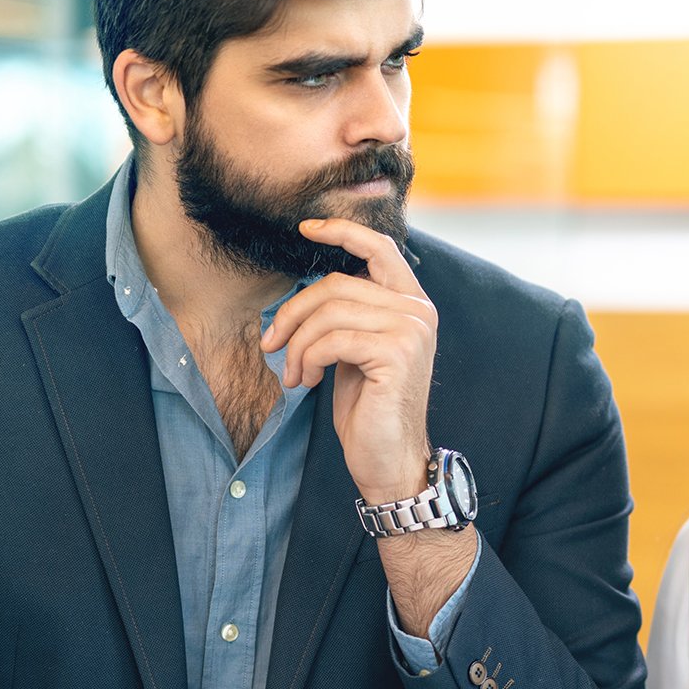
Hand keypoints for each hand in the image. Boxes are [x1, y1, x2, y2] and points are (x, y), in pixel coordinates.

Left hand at [265, 217, 436, 504]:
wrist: (389, 459)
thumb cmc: (369, 408)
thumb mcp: (355, 351)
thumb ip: (347, 315)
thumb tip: (307, 289)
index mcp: (411, 304)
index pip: (379, 249)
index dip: (341, 231)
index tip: (305, 229)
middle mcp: (418, 311)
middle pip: (336, 284)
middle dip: (292, 314)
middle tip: (270, 345)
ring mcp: (411, 330)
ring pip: (329, 313)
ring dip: (296, 345)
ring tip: (291, 373)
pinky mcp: (396, 353)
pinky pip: (332, 340)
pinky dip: (307, 360)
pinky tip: (306, 381)